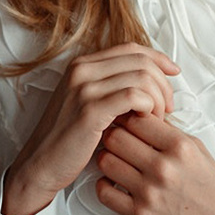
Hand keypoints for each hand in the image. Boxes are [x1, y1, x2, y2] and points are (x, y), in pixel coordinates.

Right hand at [3, 44, 178, 214]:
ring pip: (142, 77)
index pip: (132, 48)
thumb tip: (153, 80)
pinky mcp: (90, 110)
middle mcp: (81, 70)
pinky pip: (134, 96)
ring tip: (155, 119)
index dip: (159, 58)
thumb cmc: (69, 139)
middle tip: (166, 108)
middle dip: (163, 84)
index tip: (174, 74)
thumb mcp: (90, 103)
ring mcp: (84, 88)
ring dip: (158, 99)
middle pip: (141, 61)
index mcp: (82, 64)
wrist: (41, 165)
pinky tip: (145, 122)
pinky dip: (148, 108)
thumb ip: (114, 86)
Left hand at [94, 113, 214, 214]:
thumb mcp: (199, 150)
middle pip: (116, 136)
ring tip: (116, 160)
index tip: (128, 121)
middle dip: (114, 134)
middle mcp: (163, 167)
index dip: (129, 117)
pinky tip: (114, 183)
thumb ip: (171, 133)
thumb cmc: (213, 188)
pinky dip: (104, 185)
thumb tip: (144, 117)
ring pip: (106, 161)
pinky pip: (104, 192)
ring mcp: (150, 191)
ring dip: (107, 158)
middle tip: (117, 139)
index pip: (137, 119)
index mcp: (180, 147)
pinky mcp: (140, 214)